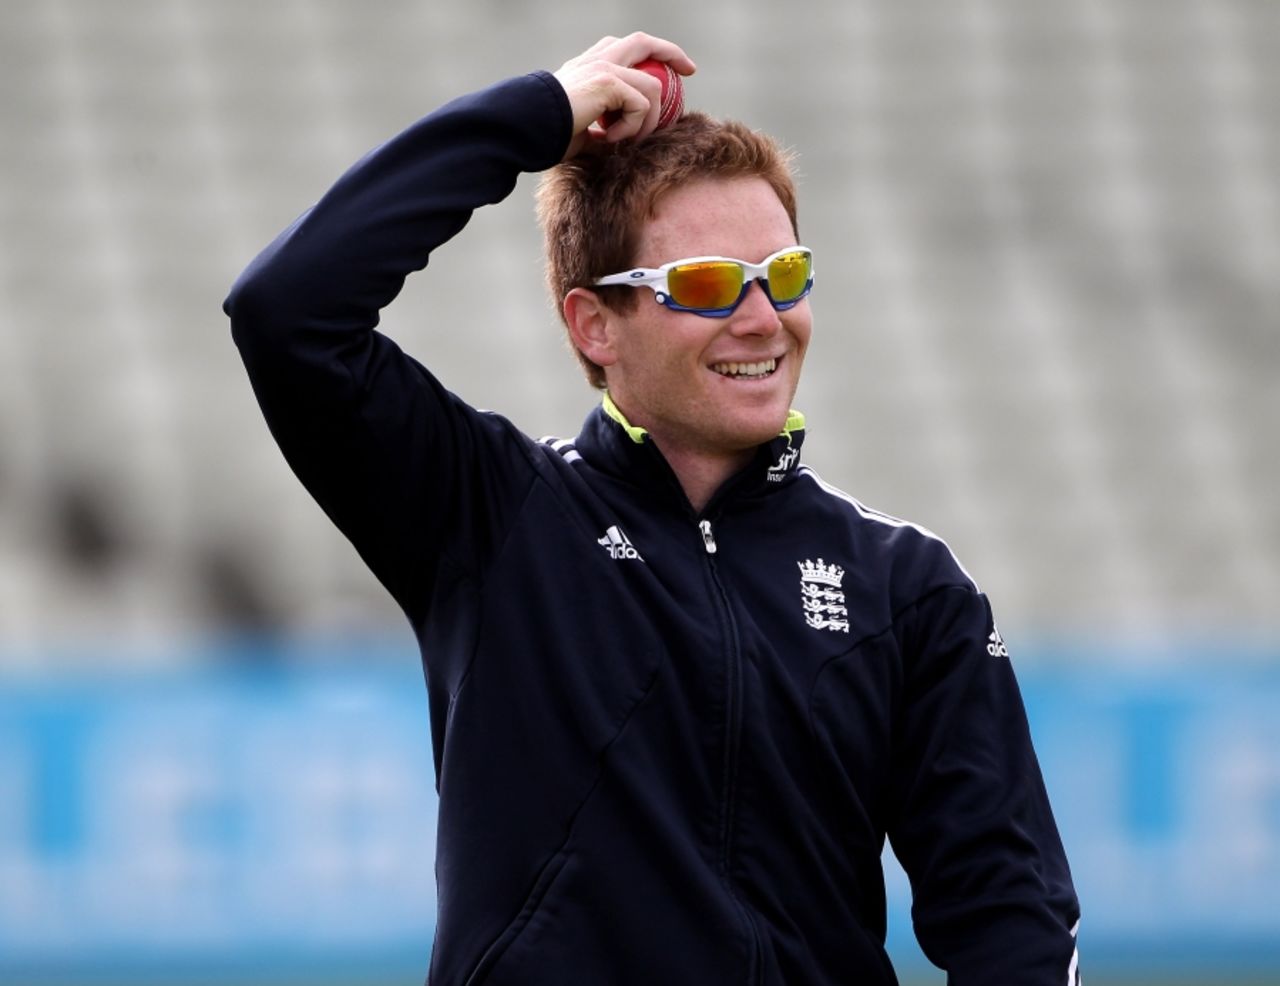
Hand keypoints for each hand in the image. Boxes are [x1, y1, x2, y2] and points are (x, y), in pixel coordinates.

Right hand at [552, 32, 695, 160]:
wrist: (528, 128)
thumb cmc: (547, 135)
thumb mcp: (582, 131)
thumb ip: (603, 130)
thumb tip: (619, 144)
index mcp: (588, 67)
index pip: (624, 49)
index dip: (651, 54)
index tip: (673, 70)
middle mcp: (596, 60)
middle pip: (643, 42)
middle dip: (670, 53)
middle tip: (689, 71)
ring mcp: (604, 67)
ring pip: (652, 86)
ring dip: (649, 119)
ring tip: (627, 141)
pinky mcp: (608, 80)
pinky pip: (641, 105)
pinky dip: (632, 127)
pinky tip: (610, 139)